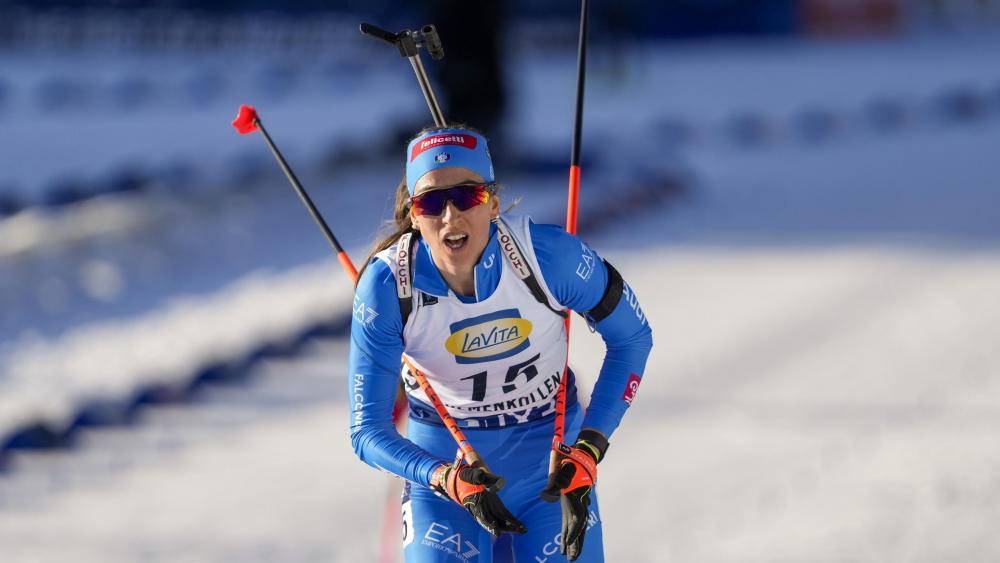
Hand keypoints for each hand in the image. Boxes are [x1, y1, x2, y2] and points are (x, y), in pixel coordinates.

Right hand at [431, 462, 527, 535]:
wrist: (463, 480)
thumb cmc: (466, 477)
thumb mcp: (468, 474)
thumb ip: (475, 475)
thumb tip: (481, 475)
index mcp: (475, 502)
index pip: (482, 516)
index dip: (489, 525)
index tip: (497, 533)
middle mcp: (482, 508)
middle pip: (494, 521)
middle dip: (505, 527)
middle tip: (517, 530)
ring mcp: (489, 508)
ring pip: (500, 519)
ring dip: (510, 526)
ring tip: (523, 530)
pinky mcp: (495, 505)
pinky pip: (503, 514)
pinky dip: (511, 519)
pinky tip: (520, 524)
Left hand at [540, 429, 608, 560]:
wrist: (579, 455)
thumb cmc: (570, 462)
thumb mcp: (562, 469)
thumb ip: (557, 481)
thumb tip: (545, 494)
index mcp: (576, 497)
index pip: (577, 518)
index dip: (574, 531)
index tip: (569, 541)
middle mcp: (579, 504)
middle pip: (579, 528)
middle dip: (576, 544)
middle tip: (571, 559)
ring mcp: (577, 506)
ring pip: (577, 529)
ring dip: (574, 543)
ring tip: (571, 558)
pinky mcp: (572, 506)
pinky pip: (572, 524)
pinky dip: (569, 535)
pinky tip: (565, 545)